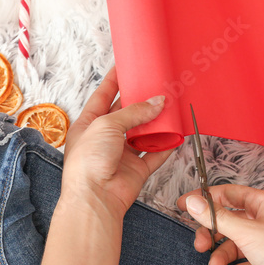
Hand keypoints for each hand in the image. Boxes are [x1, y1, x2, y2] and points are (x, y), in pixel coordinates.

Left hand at [62, 67, 173, 219]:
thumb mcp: (106, 125)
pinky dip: (166, 145)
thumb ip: (133, 112)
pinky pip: (155, 154)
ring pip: (143, 133)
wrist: (95, 198)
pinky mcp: (136, 169)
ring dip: (156, 122)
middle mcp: (105, 138)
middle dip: (141, 101)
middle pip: (126, 113)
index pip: (103, 95)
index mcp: (89, 124)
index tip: (127, 66)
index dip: (115, 80)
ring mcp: (121, 154)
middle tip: (156, 86)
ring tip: (170, 106)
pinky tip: (175, 134)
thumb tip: (156, 102)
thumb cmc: (87, 163)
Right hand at [176, 184, 263, 264]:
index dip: (207, 199)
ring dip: (223, 256)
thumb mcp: (246, 232)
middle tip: (200, 245)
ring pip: (238, 244)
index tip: (184, 204)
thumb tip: (193, 202)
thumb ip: (217, 218)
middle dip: (213, 234)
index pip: (230, 194)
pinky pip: (247, 262)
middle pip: (231, 221)